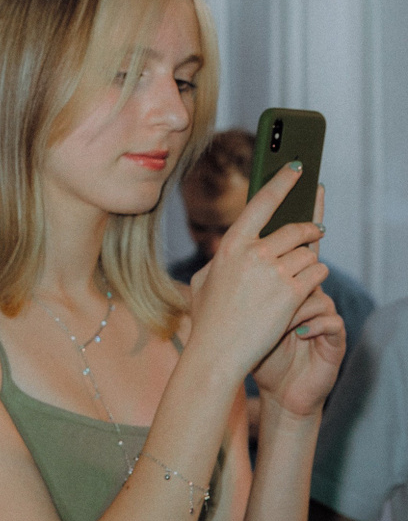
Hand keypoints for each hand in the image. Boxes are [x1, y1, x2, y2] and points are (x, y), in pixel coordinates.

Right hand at [188, 166, 335, 392]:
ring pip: (310, 253)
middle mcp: (254, 254)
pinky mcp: (293, 292)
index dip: (282, 183)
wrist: (218, 352)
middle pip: (297, 229)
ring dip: (312, 260)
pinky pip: (317, 274)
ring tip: (304, 270)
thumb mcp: (203, 281)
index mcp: (230, 246)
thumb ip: (221, 260)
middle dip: (311, 229)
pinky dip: (316, 279)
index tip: (297, 167)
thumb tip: (237, 248)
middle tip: (317, 229)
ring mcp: (275, 272)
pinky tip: (305, 288)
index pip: (262, 204)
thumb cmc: (208, 319)